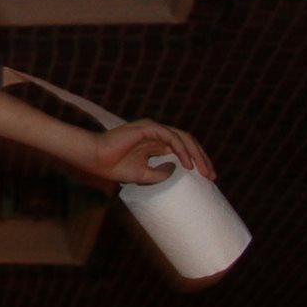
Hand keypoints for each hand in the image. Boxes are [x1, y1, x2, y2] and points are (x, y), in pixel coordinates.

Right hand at [88, 120, 217, 185]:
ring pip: (183, 138)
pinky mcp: (147, 128)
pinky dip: (181, 150)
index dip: (198, 161)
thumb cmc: (113, 166)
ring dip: (197, 155)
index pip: (184, 148)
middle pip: (188, 142)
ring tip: (203, 172)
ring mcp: (152, 129)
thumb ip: (161, 173)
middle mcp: (156, 133)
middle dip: (202, 159)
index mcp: (156, 142)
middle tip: (211, 176)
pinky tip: (187, 164)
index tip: (207, 178)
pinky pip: (170, 136)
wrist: (94, 159)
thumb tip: (177, 170)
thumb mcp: (144, 175)